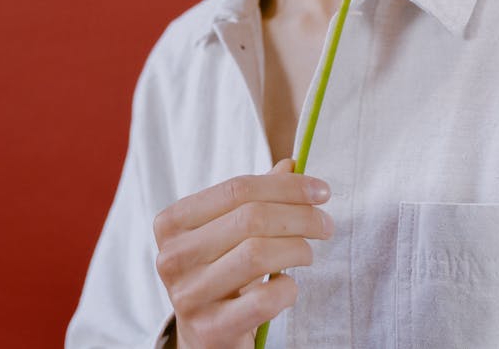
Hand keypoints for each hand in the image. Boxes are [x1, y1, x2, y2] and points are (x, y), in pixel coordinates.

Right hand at [153, 158, 332, 348]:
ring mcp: (188, 295)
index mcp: (173, 223)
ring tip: (308, 253)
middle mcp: (173, 257)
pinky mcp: (210, 329)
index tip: (321, 191)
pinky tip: (289, 285)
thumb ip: (256, 199)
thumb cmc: (221, 274)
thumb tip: (291, 166)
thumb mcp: (230, 233)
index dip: (286, 186)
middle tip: (325, 224)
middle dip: (300, 217)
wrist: (205, 336)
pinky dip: (288, 288)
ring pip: (258, 255)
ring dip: (298, 249)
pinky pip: (264, 299)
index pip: (237, 189)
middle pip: (251, 219)